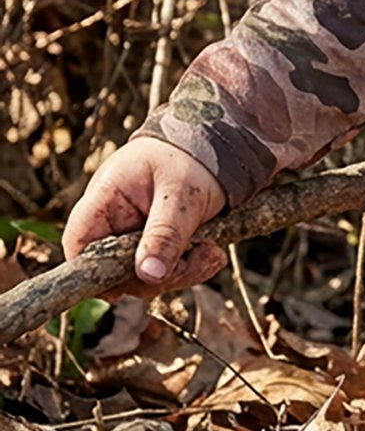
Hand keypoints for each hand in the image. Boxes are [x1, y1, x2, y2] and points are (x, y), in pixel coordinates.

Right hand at [62, 138, 228, 300]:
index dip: (92, 273)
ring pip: (142, 274)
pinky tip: (213, 255)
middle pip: (113, 269)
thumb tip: (148, 276)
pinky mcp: (157, 241)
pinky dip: (189, 266)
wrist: (220, 140)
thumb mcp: (182, 192)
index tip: (123, 290)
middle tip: (198, 261)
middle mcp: (114, 218)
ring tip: (212, 255)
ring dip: (179, 272)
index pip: (78, 242)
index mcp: (106, 197)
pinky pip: (164, 268)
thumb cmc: (193, 156)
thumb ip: (165, 233)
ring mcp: (134, 232)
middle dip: (155, 276)